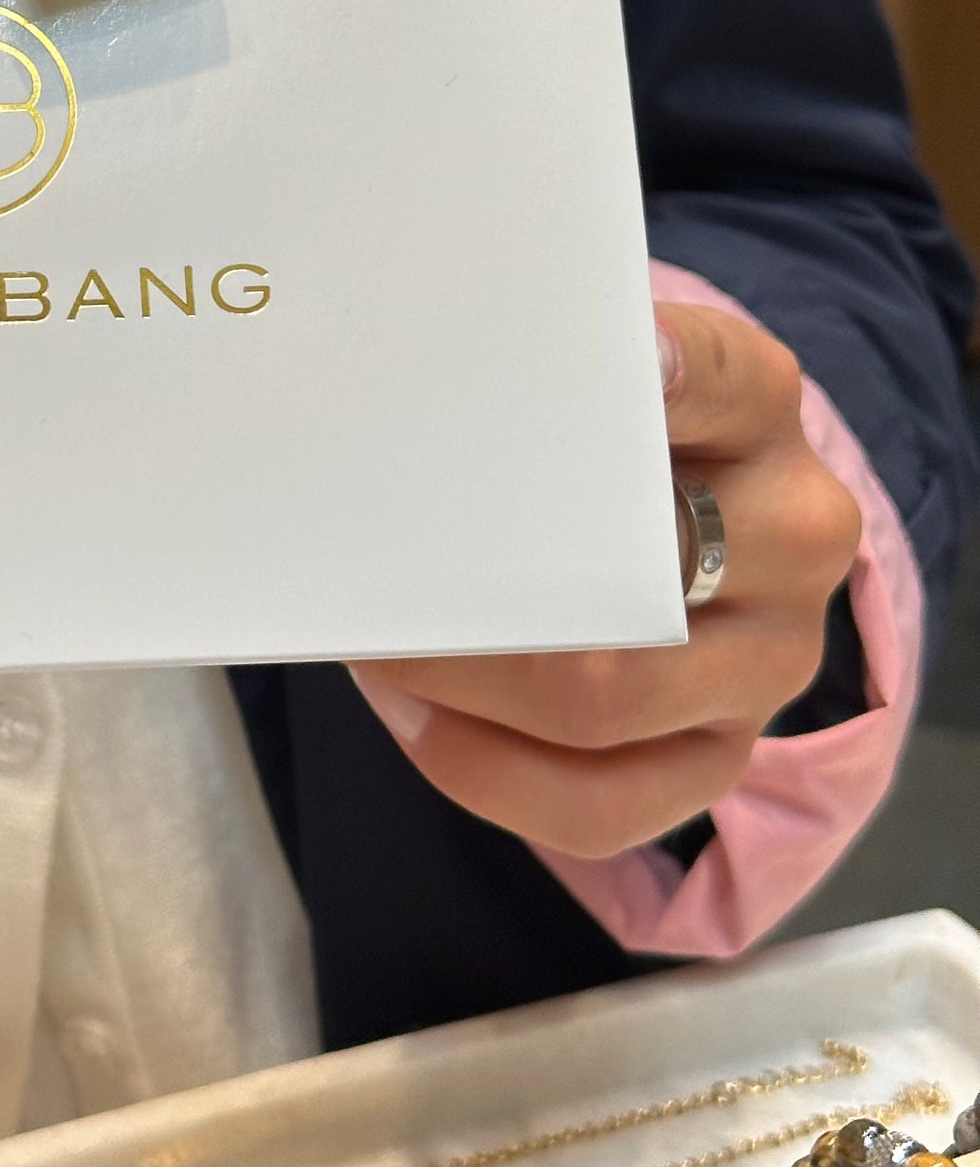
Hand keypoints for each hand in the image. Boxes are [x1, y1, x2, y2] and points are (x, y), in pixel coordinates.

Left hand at [350, 300, 861, 859]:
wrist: (693, 507)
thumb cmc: (607, 425)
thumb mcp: (601, 364)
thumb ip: (547, 361)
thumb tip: (430, 374)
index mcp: (755, 402)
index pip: (715, 375)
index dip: (662, 371)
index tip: (617, 365)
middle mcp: (790, 531)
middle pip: (639, 568)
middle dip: (485, 580)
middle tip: (379, 562)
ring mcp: (770, 656)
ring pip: (603, 702)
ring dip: (461, 683)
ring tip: (376, 646)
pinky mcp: (725, 753)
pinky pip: (600, 806)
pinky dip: (486, 772)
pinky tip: (415, 718)